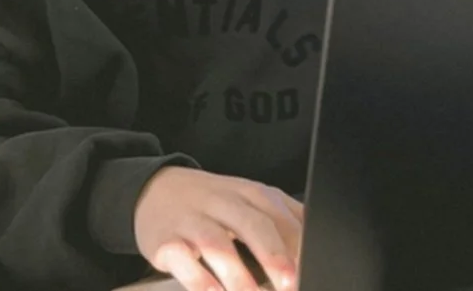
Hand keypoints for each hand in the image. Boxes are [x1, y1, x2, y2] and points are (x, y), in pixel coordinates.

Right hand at [134, 167, 303, 290]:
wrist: (155, 191)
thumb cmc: (214, 204)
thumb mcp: (251, 203)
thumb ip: (285, 224)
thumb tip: (317, 253)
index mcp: (253, 194)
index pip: (283, 218)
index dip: (300, 246)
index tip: (313, 270)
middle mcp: (224, 203)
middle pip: (254, 226)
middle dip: (275, 256)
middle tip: (290, 283)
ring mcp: (193, 221)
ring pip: (218, 245)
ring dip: (239, 276)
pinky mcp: (166, 241)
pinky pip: (184, 261)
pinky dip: (201, 281)